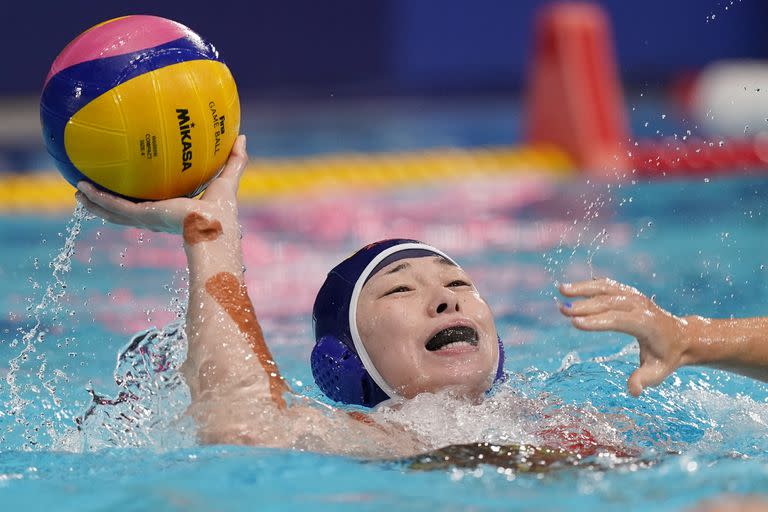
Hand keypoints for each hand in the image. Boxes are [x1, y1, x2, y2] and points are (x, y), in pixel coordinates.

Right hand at [75, 135, 247, 233]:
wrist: (215, 229)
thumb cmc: (224, 212)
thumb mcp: (227, 180)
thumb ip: (234, 160)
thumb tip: (241, 137)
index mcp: (171, 211)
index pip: (151, 204)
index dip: (139, 197)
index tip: (128, 188)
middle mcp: (155, 217)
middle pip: (125, 210)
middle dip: (108, 202)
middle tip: (92, 189)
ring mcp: (146, 219)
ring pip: (112, 212)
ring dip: (94, 203)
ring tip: (77, 191)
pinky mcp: (141, 216)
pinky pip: (113, 207)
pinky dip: (97, 199)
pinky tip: (82, 188)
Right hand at [559, 278, 690, 396]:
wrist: (681, 336)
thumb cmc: (666, 356)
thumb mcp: (658, 372)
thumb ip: (644, 380)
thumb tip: (633, 391)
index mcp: (647, 324)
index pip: (619, 320)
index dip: (597, 321)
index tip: (575, 323)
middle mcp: (640, 306)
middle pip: (609, 302)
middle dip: (585, 305)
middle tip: (563, 309)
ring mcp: (634, 296)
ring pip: (607, 288)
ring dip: (583, 288)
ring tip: (561, 289)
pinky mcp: (628, 293)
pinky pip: (608, 285)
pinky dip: (590, 285)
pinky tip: (572, 287)